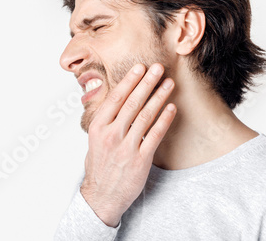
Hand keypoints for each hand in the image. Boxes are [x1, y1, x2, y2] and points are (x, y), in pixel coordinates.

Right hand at [80, 63, 175, 226]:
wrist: (101, 197)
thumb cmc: (98, 167)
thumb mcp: (93, 141)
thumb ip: (105, 122)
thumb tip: (117, 101)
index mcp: (97, 128)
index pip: (115, 98)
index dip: (129, 81)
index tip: (139, 68)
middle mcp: (111, 135)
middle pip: (132, 103)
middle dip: (146, 83)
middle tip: (158, 68)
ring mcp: (126, 147)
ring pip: (145, 116)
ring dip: (158, 97)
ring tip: (168, 83)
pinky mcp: (140, 160)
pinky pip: (155, 135)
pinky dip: (164, 120)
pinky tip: (172, 108)